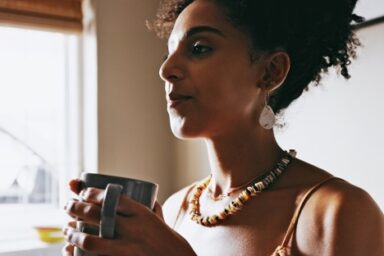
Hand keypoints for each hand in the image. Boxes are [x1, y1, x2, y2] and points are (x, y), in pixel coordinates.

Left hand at [62, 179, 195, 255]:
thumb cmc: (167, 238)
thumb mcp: (159, 218)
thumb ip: (147, 206)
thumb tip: (133, 194)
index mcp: (141, 213)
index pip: (111, 197)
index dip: (91, 193)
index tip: (82, 192)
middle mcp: (133, 229)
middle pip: (96, 214)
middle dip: (75, 207)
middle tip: (67, 206)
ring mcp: (127, 249)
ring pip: (90, 240)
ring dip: (73, 232)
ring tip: (67, 229)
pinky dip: (77, 253)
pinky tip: (70, 248)